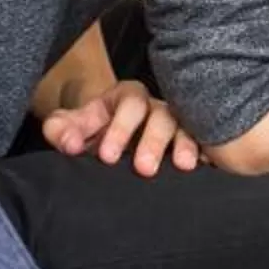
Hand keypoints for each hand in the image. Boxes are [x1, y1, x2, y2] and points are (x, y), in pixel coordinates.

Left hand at [42, 78, 201, 176]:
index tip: (107, 157)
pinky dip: (207, 152)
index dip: (120, 128)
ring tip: (183, 165)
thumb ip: (61, 131)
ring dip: (185, 145)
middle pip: (161, 115)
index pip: (128, 105)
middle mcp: (155, 108)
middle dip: (153, 141)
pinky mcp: (194, 141)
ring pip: (187, 127)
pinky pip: (205, 142)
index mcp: (126, 99)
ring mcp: (178, 124)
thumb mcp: (71, 128)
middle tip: (143, 169)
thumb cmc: (92, 134)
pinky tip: (206, 165)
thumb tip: (69, 143)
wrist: (110, 143)